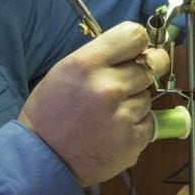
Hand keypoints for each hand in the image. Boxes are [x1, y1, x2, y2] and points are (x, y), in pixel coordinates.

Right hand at [19, 22, 171, 187]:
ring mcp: (123, 116)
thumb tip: (141, 51)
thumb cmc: (52, 113)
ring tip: (107, 115)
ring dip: (134, 103)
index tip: (137, 52)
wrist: (44, 158)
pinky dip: (135, 126)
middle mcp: (108, 87)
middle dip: (140, 75)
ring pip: (148, 97)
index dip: (139, 44)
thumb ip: (102, 57)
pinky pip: (149, 123)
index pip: (135, 36)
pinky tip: (112, 131)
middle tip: (121, 86)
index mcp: (87, 64)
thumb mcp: (66, 71)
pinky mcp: (133, 140)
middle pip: (150, 67)